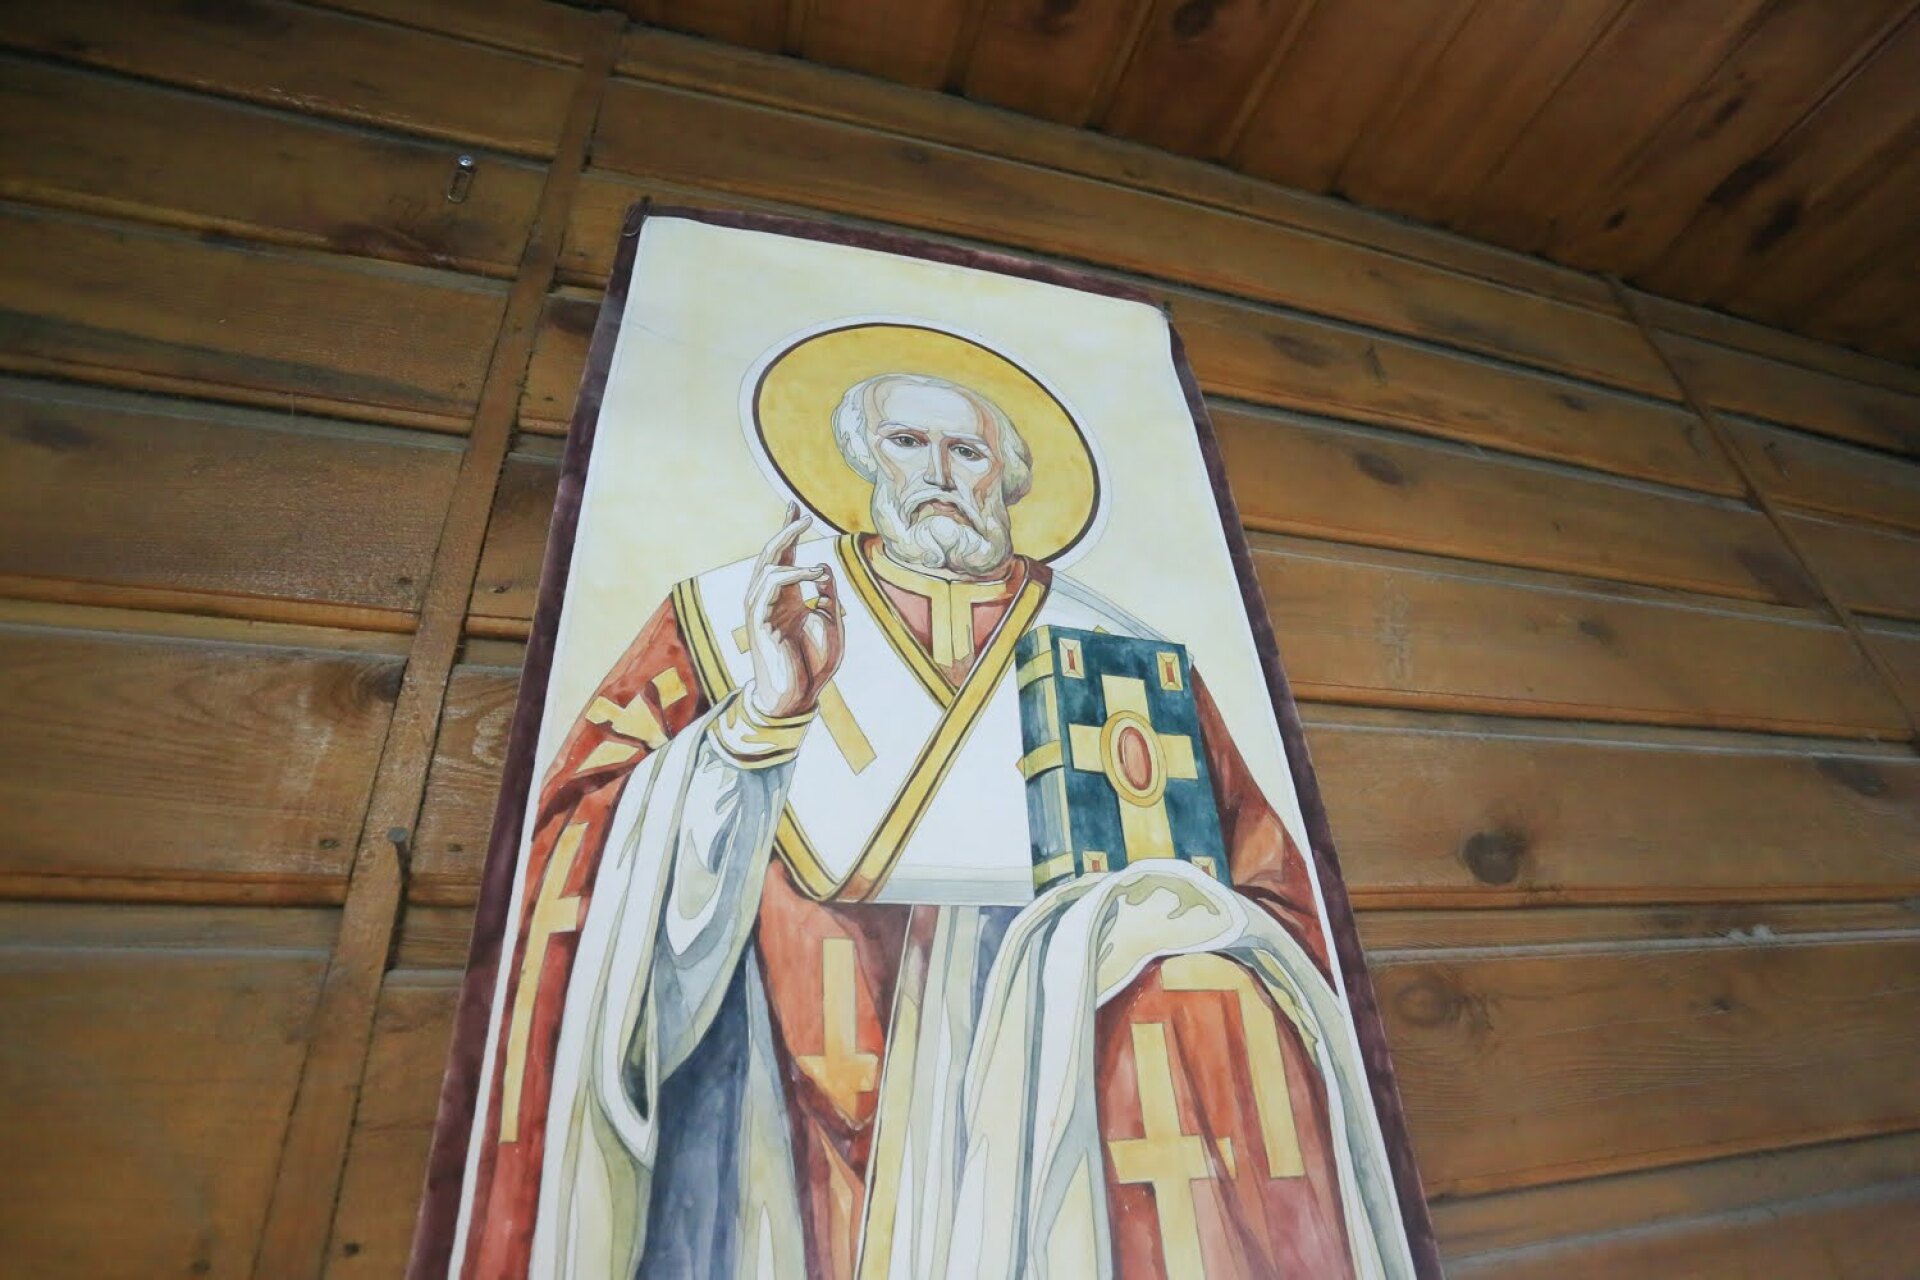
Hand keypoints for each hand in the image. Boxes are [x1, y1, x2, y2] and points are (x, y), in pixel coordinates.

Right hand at [744, 503, 843, 718]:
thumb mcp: (831, 621)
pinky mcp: (759, 618)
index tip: (796, 509)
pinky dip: (792, 574)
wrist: (798, 694)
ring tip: (813, 550)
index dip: (789, 531)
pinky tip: (812, 574)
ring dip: (790, 550)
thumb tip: (823, 567)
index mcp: (788, 598)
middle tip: (802, 514)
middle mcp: (772, 598)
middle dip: (786, 531)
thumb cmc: (814, 664)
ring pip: (767, 565)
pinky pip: (769, 585)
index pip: (785, 557)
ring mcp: (762, 607)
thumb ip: (828, 594)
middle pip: (772, 554)